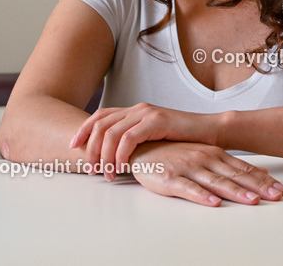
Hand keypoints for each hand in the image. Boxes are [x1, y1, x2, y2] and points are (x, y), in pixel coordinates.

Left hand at [70, 103, 214, 179]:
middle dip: (91, 148)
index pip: (100, 115)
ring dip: (105, 155)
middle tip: (91, 169)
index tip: (72, 146)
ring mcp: (147, 113)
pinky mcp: (156, 121)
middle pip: (101, 124)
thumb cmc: (182, 139)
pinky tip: (122, 166)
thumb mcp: (154, 137)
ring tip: (107, 173)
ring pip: (112, 133)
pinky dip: (120, 154)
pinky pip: (129, 138)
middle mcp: (138, 109)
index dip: (83, 130)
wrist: (209, 131)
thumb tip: (112, 156)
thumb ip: (135, 140)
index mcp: (134, 110)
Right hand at [128, 141, 282, 206]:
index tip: (281, 189)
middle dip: (258, 187)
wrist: (141, 146)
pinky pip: (188, 188)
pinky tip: (214, 203)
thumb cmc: (175, 153)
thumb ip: (232, 165)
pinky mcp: (170, 178)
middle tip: (276, 196)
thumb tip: (261, 171)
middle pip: (236, 176)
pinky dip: (202, 196)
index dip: (263, 180)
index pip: (244, 169)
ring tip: (252, 200)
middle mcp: (205, 159)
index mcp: (216, 155)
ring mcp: (188, 168)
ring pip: (216, 182)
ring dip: (235, 192)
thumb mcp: (207, 155)